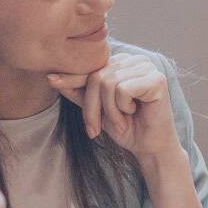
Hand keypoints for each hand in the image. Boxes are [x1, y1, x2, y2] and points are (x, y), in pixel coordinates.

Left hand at [47, 53, 176, 161]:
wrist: (149, 147)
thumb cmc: (126, 127)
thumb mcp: (95, 108)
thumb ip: (78, 92)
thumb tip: (51, 77)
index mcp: (121, 63)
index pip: (90, 67)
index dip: (71, 78)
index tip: (51, 81)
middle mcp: (135, 60)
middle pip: (97, 76)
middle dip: (92, 105)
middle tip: (95, 127)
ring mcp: (148, 68)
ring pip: (108, 83)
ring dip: (109, 110)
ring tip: (120, 120)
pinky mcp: (157, 80)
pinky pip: (123, 89)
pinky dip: (123, 107)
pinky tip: (135, 112)